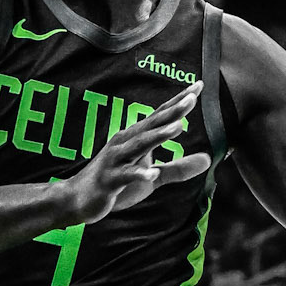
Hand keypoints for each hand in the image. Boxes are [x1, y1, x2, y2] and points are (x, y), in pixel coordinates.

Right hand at [60, 81, 209, 223]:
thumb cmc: (116, 183)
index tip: (198, 86)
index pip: (160, 116)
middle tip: (192, 97)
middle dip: (172, 110)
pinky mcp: (110, 180)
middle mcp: (125, 143)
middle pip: (152, 124)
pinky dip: (139, 174)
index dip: (178, 101)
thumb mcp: (151, 175)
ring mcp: (116, 160)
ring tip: (179, 127)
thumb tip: (208, 159)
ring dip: (159, 136)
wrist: (78, 199)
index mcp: (135, 137)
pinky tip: (152, 174)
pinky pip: (126, 175)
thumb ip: (178, 168)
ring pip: (140, 145)